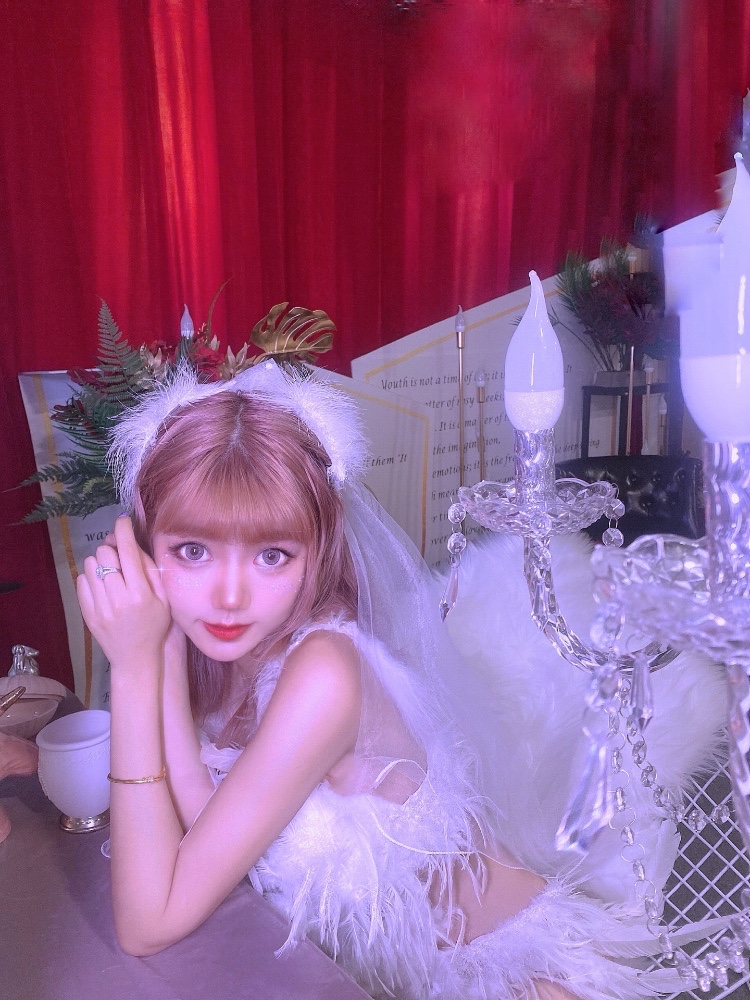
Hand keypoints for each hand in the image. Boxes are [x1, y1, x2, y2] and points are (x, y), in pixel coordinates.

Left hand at [77, 515, 171, 669]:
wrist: (136, 658)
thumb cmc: (155, 625)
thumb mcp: (163, 598)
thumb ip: (149, 569)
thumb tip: (131, 543)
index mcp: (140, 594)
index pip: (127, 552)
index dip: (124, 531)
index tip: (122, 520)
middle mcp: (118, 599)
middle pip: (104, 554)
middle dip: (112, 548)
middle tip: (119, 555)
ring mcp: (99, 607)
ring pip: (90, 565)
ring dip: (100, 563)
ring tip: (111, 573)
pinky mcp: (87, 613)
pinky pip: (81, 581)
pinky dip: (91, 578)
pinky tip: (103, 586)